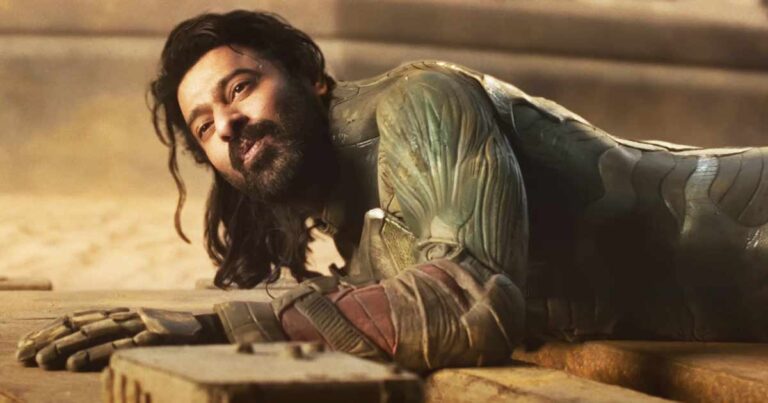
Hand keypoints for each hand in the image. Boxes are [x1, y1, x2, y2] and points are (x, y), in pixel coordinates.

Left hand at [16, 307, 203, 371]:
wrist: (217, 327)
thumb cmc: (179, 333)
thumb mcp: (146, 329)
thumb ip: (122, 331)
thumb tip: (94, 341)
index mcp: (123, 313)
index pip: (80, 319)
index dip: (51, 330)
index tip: (25, 344)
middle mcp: (128, 315)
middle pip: (81, 325)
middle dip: (50, 340)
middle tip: (24, 355)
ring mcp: (140, 325)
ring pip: (95, 334)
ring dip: (66, 348)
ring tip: (43, 360)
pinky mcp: (151, 339)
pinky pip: (118, 347)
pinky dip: (95, 354)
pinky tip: (76, 364)